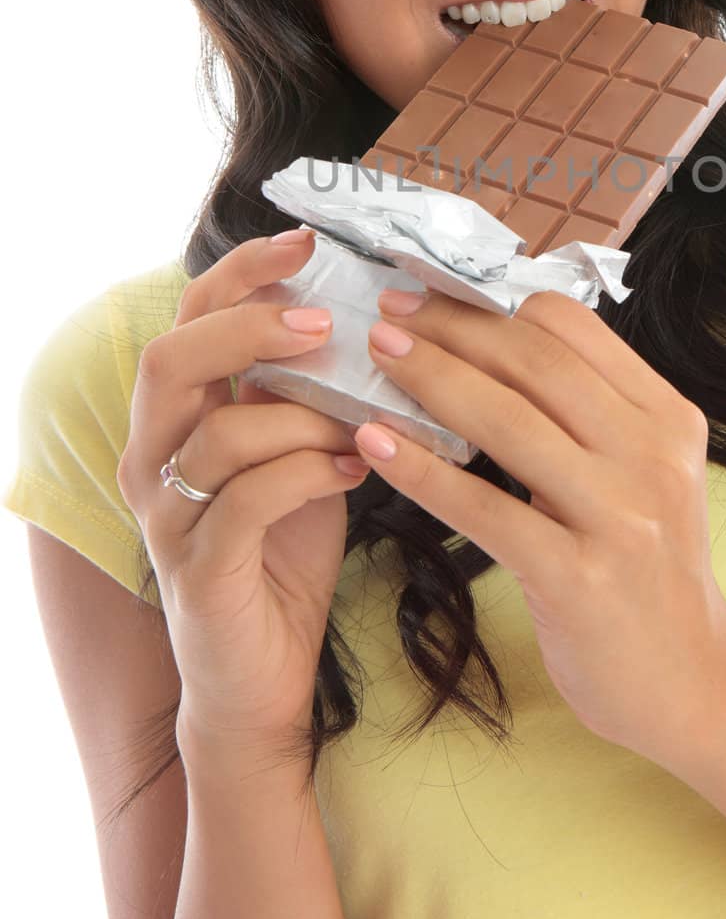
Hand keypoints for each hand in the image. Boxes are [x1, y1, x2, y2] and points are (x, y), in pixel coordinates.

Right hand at [116, 232, 371, 754]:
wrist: (259, 677)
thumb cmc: (282, 551)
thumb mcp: (296, 453)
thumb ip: (307, 393)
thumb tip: (376, 320)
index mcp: (178, 416)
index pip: (190, 317)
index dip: (241, 272)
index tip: (305, 242)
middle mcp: (155, 456)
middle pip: (173, 358)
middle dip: (250, 325)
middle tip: (325, 320)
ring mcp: (168, 515)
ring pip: (219, 432)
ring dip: (305, 414)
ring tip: (368, 420)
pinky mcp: (198, 569)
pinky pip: (250, 499)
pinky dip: (312, 472)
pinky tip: (361, 467)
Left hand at [347, 284, 725, 767]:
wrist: (693, 684)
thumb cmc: (649, 574)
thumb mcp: (643, 475)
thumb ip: (590, 415)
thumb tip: (493, 346)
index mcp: (667, 418)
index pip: (573, 329)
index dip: (495, 305)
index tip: (435, 296)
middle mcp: (651, 456)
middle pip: (535, 362)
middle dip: (454, 328)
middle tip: (391, 314)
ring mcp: (620, 517)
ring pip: (508, 422)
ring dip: (432, 380)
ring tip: (379, 358)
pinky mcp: (578, 578)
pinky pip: (484, 508)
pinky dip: (421, 470)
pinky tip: (376, 445)